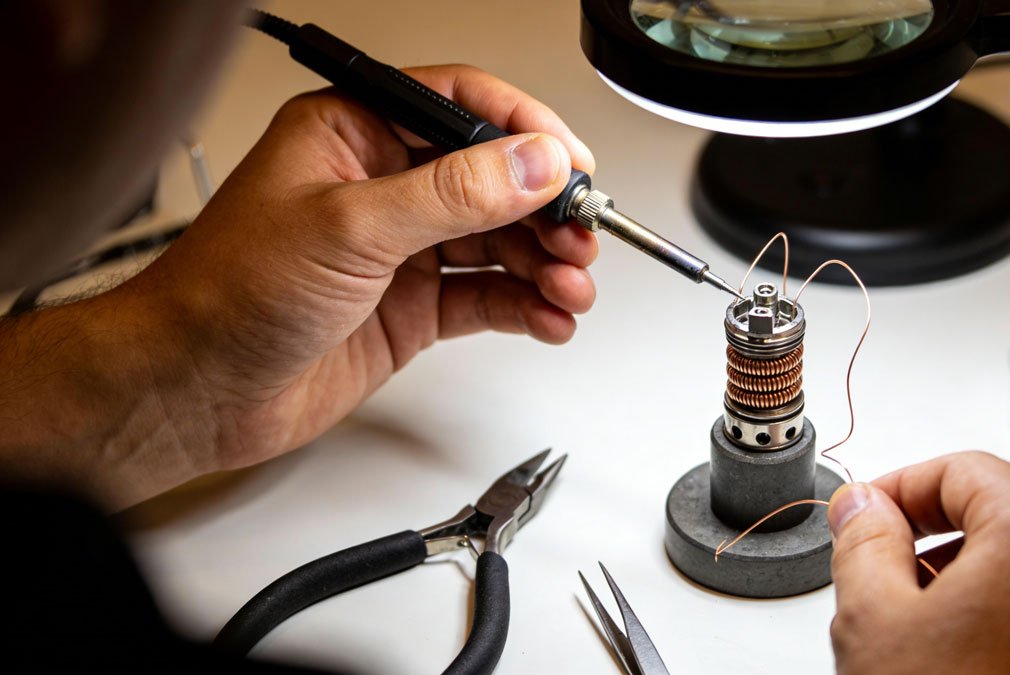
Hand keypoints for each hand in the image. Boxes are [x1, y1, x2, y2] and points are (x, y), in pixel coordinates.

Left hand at [0, 66, 596, 508]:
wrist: (194, 391)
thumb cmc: (228, 295)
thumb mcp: (349, 228)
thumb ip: (452, 195)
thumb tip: (532, 163)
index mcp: (353, 135)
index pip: (461, 107)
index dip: (524, 132)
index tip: (570, 166)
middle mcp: (382, 186)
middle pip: (492, 181)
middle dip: (545, 211)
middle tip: (581, 238)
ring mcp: (400, 250)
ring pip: (497, 242)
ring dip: (544, 263)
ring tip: (571, 288)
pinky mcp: (410, 307)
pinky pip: (485, 296)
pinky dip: (524, 307)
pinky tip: (547, 318)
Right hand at [825, 452, 1009, 674]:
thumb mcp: (873, 618)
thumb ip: (863, 540)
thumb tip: (864, 507)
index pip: (963, 470)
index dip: (900, 487)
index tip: (865, 516)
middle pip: (1005, 519)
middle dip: (935, 541)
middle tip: (881, 578)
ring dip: (971, 586)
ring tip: (918, 637)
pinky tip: (961, 667)